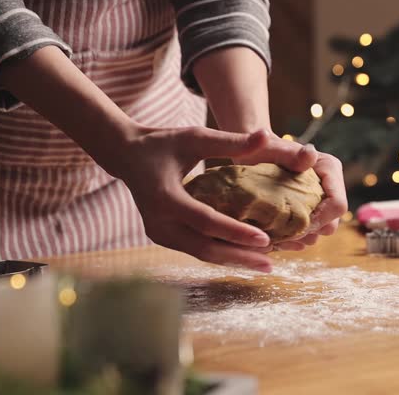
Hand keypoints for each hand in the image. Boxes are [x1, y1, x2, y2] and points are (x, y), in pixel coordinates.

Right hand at [108, 126, 279, 271]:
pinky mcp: (163, 238)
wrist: (127, 155)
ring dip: (233, 260)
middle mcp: (159, 222)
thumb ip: (230, 141)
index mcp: (165, 197)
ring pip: (201, 253)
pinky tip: (246, 256)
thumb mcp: (195, 137)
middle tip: (271, 265)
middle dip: (239, 257)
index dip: (235, 232)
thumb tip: (265, 134)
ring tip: (265, 264)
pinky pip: (196, 249)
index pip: (205, 221)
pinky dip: (222, 253)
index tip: (265, 239)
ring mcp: (159, 234)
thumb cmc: (163, 143)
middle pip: (204, 248)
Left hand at [231, 133, 347, 249]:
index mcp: (330, 170)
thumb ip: (291, 153)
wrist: (251, 155)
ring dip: (298, 238)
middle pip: (330, 224)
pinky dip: (291, 240)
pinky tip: (274, 235)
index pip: (337, 205)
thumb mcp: (271, 148)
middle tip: (280, 232)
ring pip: (319, 234)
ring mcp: (321, 203)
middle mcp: (330, 188)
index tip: (293, 224)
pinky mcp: (310, 214)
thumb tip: (310, 154)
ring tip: (274, 234)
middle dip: (307, 232)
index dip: (319, 220)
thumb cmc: (261, 148)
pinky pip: (307, 237)